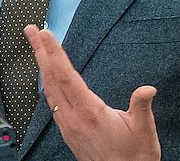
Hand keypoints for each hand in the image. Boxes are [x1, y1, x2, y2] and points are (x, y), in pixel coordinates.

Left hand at [24, 25, 160, 160]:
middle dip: (40, 52)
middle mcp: (73, 118)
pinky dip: (48, 83)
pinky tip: (47, 76)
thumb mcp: (144, 130)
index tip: (45, 35)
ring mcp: (68, 126)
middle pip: (51, 78)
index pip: (66, 76)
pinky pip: (52, 102)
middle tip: (31, 31)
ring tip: (37, 47)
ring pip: (49, 90)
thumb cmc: (134, 158)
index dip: (54, 53)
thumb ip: (142, 106)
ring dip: (42, 66)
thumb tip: (147, 89)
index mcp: (90, 113)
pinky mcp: (68, 132)